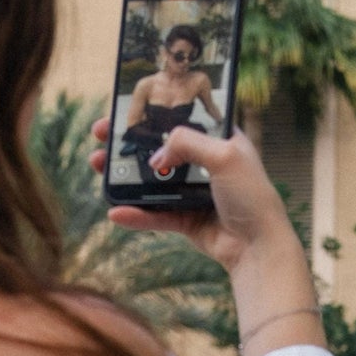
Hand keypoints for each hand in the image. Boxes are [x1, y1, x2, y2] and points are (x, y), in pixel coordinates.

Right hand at [89, 117, 293, 271]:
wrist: (259, 247)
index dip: (152, 114)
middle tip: (100, 136)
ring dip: (123, 175)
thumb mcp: (224, 155)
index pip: (180, 119)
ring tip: (97, 166)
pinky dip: (137, 214)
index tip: (122, 109)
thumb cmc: (251, 197)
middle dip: (127, 142)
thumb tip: (156, 157)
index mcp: (220, 142)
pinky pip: (156, 215)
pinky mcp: (187, 220)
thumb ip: (186, 142)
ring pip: (152, 181)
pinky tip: (116, 212)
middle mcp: (206, 165)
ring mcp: (194, 193)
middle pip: (159, 149)